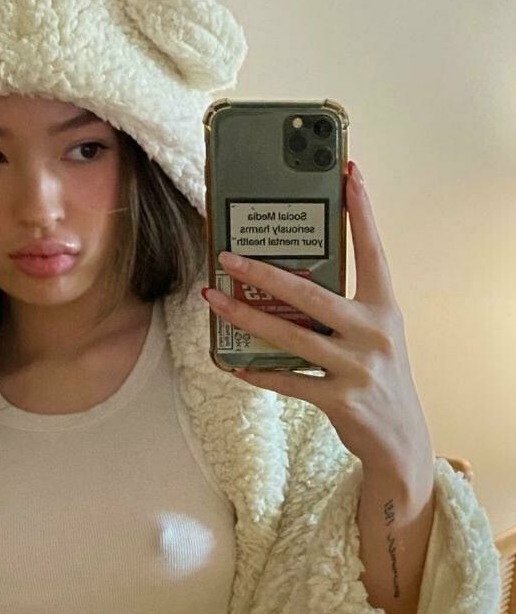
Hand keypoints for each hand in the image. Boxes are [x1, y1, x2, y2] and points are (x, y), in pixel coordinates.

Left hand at [202, 162, 433, 480]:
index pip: (372, 251)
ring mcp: (357, 367)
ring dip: (245, 316)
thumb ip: (343, 307)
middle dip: (263, 272)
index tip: (348, 173)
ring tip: (212, 298)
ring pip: (289, 335)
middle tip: (227, 256)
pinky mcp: (340, 399)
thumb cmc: (379, 375)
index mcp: (384, 308)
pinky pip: (287, 381)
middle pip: (310, 294)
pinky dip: (258, 371)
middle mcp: (374, 333)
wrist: (401, 440)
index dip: (362, 212)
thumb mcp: (374, 334)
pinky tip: (233, 362)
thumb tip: (286, 279)